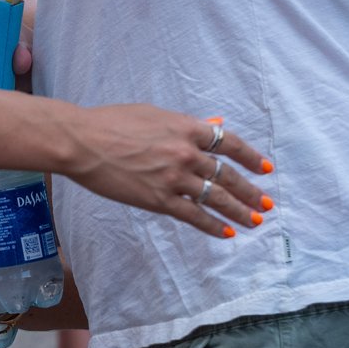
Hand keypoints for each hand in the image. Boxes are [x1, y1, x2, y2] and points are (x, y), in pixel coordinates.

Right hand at [70, 109, 272, 238]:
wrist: (82, 142)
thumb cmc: (111, 122)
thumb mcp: (153, 114)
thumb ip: (186, 123)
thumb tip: (215, 124)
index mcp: (186, 128)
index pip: (229, 144)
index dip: (250, 157)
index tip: (265, 168)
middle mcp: (186, 154)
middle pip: (228, 175)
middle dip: (250, 192)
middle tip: (266, 204)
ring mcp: (174, 178)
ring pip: (216, 198)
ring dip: (239, 211)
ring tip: (255, 222)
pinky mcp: (159, 200)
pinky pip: (193, 216)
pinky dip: (212, 225)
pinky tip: (226, 233)